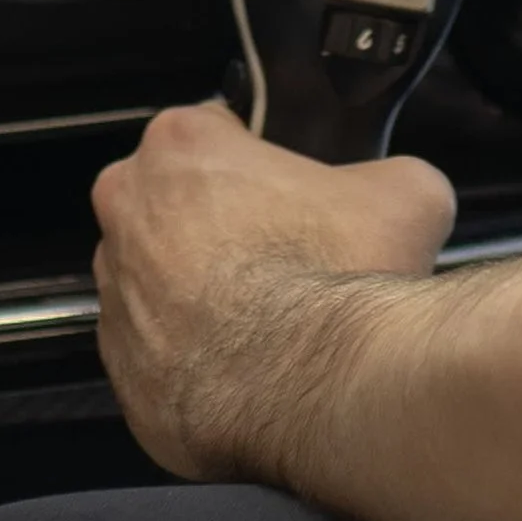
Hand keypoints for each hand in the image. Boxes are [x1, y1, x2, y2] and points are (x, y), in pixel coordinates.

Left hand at [92, 101, 454, 479]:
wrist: (316, 390)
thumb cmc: (337, 282)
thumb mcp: (406, 192)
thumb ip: (391, 172)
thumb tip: (401, 189)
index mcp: (180, 145)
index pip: (216, 130)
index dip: (263, 161)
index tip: (293, 196)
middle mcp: (129, 210)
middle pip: (176, 203)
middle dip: (223, 227)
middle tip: (286, 258)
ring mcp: (115, 295)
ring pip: (159, 280)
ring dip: (203, 295)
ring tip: (271, 321)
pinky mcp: (122, 372)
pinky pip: (158, 355)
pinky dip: (196, 361)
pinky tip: (250, 368)